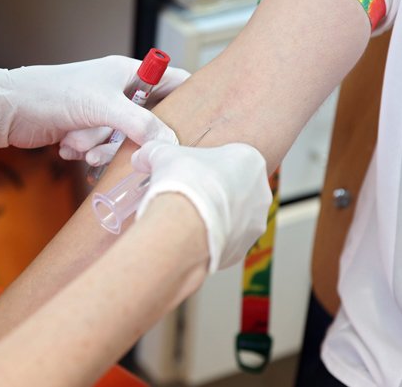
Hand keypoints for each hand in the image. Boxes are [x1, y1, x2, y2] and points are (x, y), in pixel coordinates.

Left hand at [57, 60, 188, 165]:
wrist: (11, 110)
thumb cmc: (55, 93)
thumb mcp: (104, 107)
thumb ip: (141, 124)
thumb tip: (171, 142)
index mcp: (128, 73)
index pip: (172, 80)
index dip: (189, 98)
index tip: (197, 123)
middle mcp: (118, 91)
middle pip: (147, 121)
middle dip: (130, 139)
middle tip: (118, 146)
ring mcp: (102, 112)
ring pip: (122, 141)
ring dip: (101, 148)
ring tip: (81, 145)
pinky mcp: (86, 131)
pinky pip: (101, 149)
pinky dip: (86, 151)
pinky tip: (68, 145)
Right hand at [132, 140, 271, 271]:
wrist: (185, 225)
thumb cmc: (183, 182)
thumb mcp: (162, 154)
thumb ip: (154, 151)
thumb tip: (140, 157)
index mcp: (250, 161)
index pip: (230, 159)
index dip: (207, 166)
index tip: (190, 172)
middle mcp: (261, 192)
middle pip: (235, 189)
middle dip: (214, 192)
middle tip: (188, 194)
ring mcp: (254, 224)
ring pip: (232, 217)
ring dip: (214, 216)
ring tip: (188, 218)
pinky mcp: (243, 249)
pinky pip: (226, 241)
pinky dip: (210, 239)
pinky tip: (190, 236)